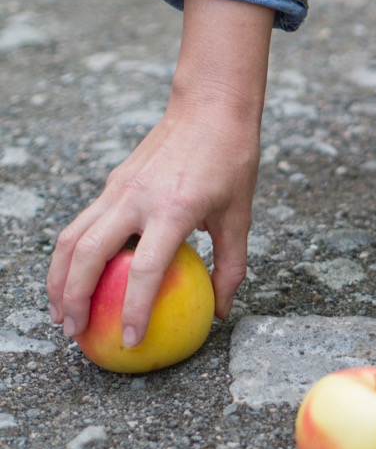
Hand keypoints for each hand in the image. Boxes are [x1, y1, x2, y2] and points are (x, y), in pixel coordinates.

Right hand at [47, 0, 272, 344]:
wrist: (211, 108)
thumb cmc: (233, 163)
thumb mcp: (241, 216)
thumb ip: (230, 265)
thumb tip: (220, 310)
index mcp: (175, 209)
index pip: (143, 269)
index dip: (133, 309)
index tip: (129, 340)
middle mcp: (137, 198)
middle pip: (88, 255)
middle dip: (75, 298)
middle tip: (77, 333)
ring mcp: (118, 188)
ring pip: (72, 237)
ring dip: (61, 278)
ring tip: (62, 313)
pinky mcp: (112, 183)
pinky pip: (81, 223)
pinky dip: (71, 255)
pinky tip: (75, 278)